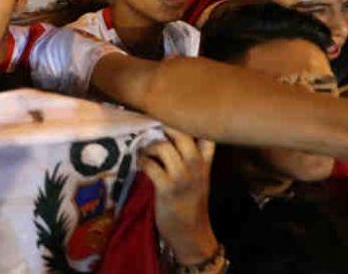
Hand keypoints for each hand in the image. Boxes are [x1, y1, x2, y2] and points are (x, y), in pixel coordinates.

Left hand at [141, 129, 218, 264]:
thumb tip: (169, 134)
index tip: (175, 112)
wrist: (191, 234)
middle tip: (151, 127)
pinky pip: (150, 165)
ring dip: (148, 146)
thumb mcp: (199, 178)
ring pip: (164, 146)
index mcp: (205, 163)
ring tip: (144, 151)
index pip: (207, 135)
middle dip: (164, 125)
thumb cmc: (190, 203)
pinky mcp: (167, 189)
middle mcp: (195, 167)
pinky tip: (140, 164)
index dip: (193, 120)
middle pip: (182, 133)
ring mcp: (182, 178)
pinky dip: (142, 161)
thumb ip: (191, 158)